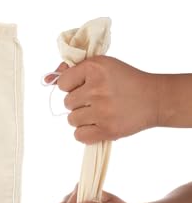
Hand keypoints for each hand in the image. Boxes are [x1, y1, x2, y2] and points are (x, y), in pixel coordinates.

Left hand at [45, 57, 159, 143]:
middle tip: (97, 100)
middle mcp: (97, 88)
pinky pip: (78, 136)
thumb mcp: (104, 66)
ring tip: (100, 112)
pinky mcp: (107, 129)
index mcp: (95, 68)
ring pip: (71, 120)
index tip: (86, 86)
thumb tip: (48, 79)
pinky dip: (86, 133)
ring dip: (82, 119)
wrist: (155, 99)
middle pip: (67, 103)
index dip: (72, 86)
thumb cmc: (125, 81)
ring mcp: (102, 110)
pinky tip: (98, 126)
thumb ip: (75, 71)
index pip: (62, 83)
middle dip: (79, 103)